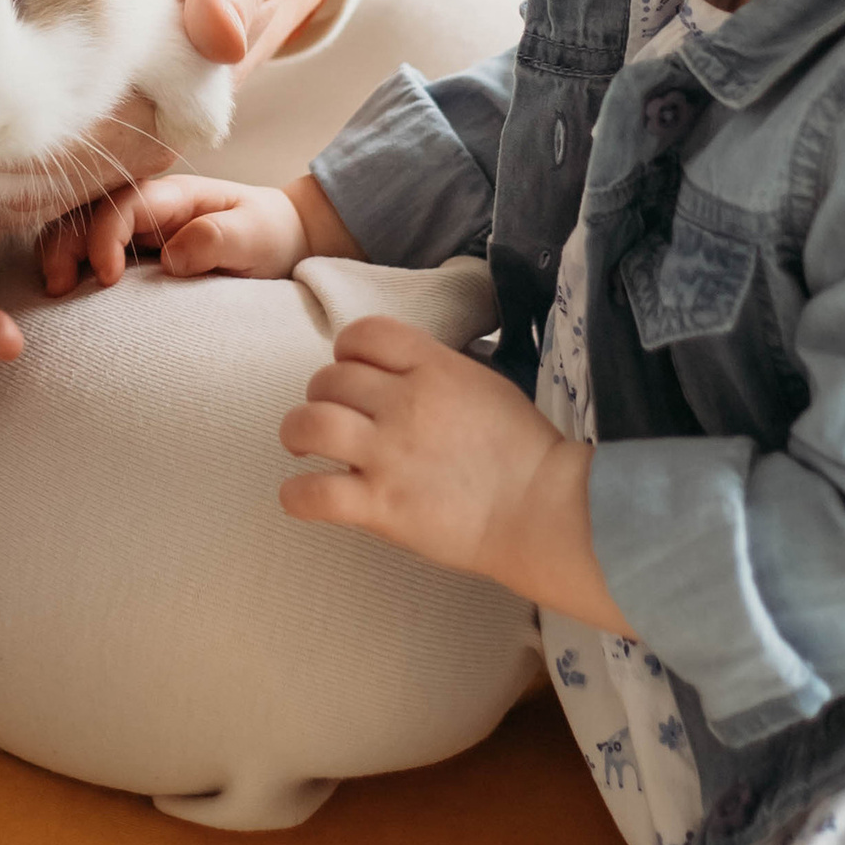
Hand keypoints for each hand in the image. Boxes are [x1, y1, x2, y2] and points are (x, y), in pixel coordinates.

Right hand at [37, 165, 354, 296]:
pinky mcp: (134, 248)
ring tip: (53, 291)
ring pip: (80, 228)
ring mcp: (137, 226)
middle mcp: (147, 205)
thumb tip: (172, 255)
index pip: (124, 205)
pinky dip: (71, 264)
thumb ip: (217, 240)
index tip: (107, 277)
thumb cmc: (269, 232)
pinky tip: (64, 291)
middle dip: (65, 243)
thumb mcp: (255, 236)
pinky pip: (90, 249)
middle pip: (88, 211)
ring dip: (60, 253)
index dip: (105, 235)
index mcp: (174, 195)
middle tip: (58, 287)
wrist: (283, 238)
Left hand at [279, 317, 633, 625]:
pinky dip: (296, 495)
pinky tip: (303, 496)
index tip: (352, 371)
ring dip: (297, 433)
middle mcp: (404, 403)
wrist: (548, 510)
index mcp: (434, 367)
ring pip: (308, 424)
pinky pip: (312, 494)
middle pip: (329, 378)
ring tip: (302, 446)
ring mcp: (389, 455)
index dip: (348, 351)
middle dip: (324, 395)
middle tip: (335, 416)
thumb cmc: (527, 451)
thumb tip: (406, 371)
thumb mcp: (486, 384)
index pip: (364, 334)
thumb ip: (440, 372)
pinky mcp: (381, 506)